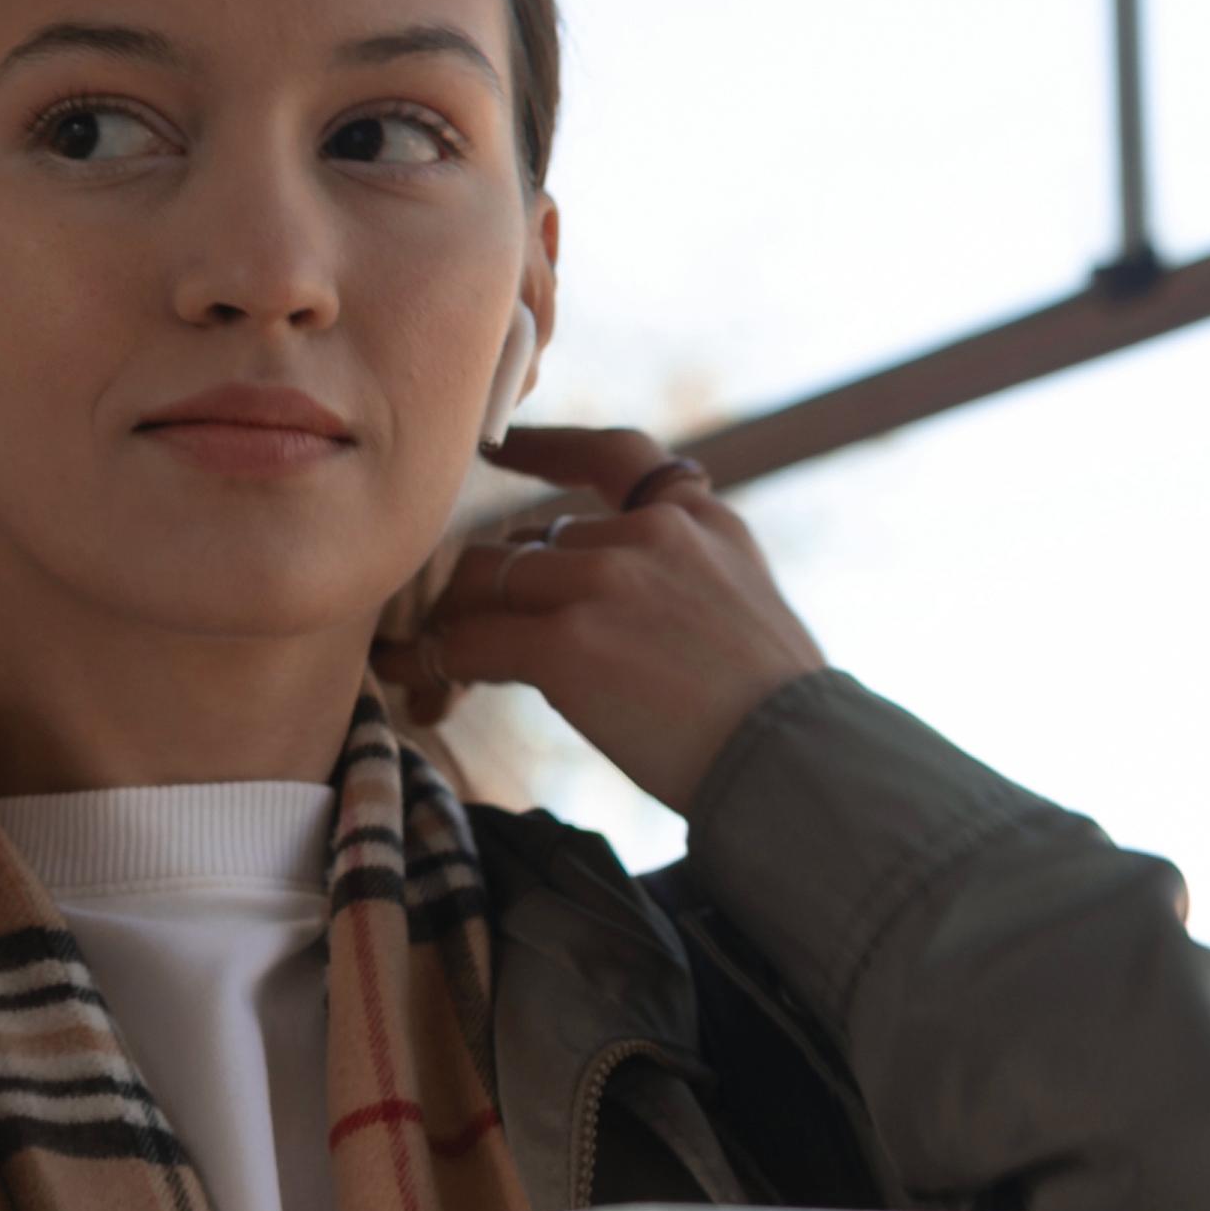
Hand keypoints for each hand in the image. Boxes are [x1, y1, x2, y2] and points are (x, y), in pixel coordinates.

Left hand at [396, 426, 827, 811]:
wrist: (794, 763)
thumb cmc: (773, 715)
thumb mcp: (744, 602)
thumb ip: (680, 573)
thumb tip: (601, 597)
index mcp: (698, 518)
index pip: (612, 454)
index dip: (544, 448)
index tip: (497, 448)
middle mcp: (650, 532)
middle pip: (528, 544)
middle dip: (491, 593)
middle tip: (463, 637)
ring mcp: (605, 582)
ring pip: (486, 582)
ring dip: (456, 624)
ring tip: (433, 666)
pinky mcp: (567, 642)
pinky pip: (470, 642)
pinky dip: (432, 661)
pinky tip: (414, 680)